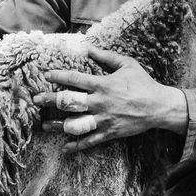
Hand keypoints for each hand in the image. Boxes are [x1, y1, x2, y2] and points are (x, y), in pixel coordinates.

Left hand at [34, 46, 187, 151]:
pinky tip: (64, 148)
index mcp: (103, 84)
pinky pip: (89, 141)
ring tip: (44, 125)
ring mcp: (103, 119)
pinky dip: (76, 146)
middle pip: (69, 102)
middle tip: (36, 100)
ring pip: (75, 124)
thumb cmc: (143, 84)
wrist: (159, 107)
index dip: (58, 76)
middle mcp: (100, 102)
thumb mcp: (127, 64)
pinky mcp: (109, 133)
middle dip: (50, 100)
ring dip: (57, 125)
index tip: (46, 75)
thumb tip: (88, 48)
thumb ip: (106, 56)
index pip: (75, 79)